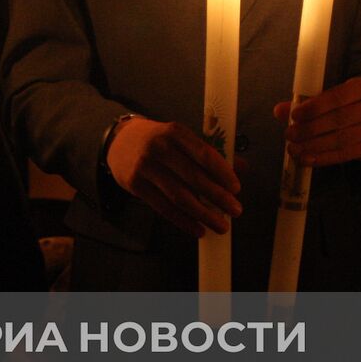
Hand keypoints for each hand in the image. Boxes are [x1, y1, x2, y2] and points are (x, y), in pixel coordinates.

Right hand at [105, 117, 241, 238]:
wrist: (119, 141)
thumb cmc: (158, 140)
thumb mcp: (180, 138)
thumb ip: (209, 152)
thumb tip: (241, 167)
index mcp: (175, 132)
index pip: (204, 153)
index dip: (222, 172)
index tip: (236, 188)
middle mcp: (159, 148)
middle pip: (193, 177)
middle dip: (218, 197)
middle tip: (236, 211)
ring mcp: (145, 167)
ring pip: (179, 196)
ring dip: (203, 214)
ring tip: (221, 226)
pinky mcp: (135, 184)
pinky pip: (163, 207)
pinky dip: (183, 221)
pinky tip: (198, 229)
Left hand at [275, 76, 360, 167]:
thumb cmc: (343, 104)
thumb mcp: (326, 98)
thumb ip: (304, 103)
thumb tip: (279, 110)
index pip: (338, 96)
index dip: (315, 107)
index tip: (294, 115)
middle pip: (339, 119)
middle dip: (310, 129)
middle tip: (289, 134)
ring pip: (342, 139)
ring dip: (314, 145)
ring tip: (293, 148)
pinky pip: (346, 154)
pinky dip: (323, 158)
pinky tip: (306, 159)